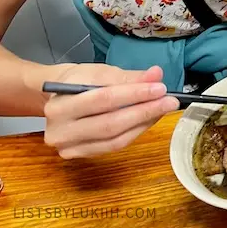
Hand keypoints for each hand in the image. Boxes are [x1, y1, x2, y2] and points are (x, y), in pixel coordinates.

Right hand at [43, 64, 178, 158]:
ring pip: (115, 139)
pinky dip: (135, 133)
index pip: (103, 99)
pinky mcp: (79, 155)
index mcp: (59, 105)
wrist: (56, 98)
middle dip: (145, 111)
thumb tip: (156, 75)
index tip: (160, 87)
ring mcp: (68, 147)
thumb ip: (128, 76)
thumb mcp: (100, 72)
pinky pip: (114, 146)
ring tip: (163, 109)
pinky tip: (149, 120)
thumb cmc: (79, 81)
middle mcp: (59, 131)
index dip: (135, 94)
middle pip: (110, 124)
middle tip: (170, 101)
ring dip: (144, 123)